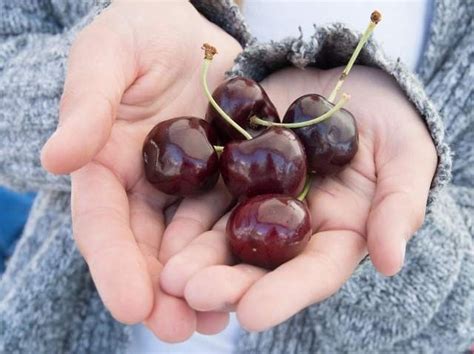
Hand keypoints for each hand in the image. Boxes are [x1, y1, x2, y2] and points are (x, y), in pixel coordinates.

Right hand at [41, 0, 239, 340]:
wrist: (195, 25)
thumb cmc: (143, 30)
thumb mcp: (108, 56)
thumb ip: (86, 104)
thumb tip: (55, 159)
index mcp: (107, 163)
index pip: (103, 221)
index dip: (114, 263)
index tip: (131, 304)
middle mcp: (145, 185)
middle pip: (147, 247)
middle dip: (160, 291)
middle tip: (178, 331)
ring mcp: (187, 185)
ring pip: (188, 244)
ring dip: (200, 285)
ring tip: (215, 321)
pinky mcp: (226, 177)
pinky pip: (230, 219)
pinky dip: (236, 252)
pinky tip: (250, 281)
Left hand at [159, 66, 437, 330]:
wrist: (345, 79)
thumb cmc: (387, 120)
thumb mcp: (406, 157)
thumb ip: (398, 206)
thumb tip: (390, 262)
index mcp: (334, 232)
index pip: (310, 273)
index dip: (284, 295)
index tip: (252, 315)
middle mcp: (290, 225)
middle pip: (258, 263)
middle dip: (226, 282)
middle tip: (192, 294)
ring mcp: (257, 199)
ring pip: (223, 235)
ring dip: (194, 256)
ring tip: (168, 275)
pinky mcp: (231, 170)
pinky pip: (204, 194)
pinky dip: (184, 215)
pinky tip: (161, 232)